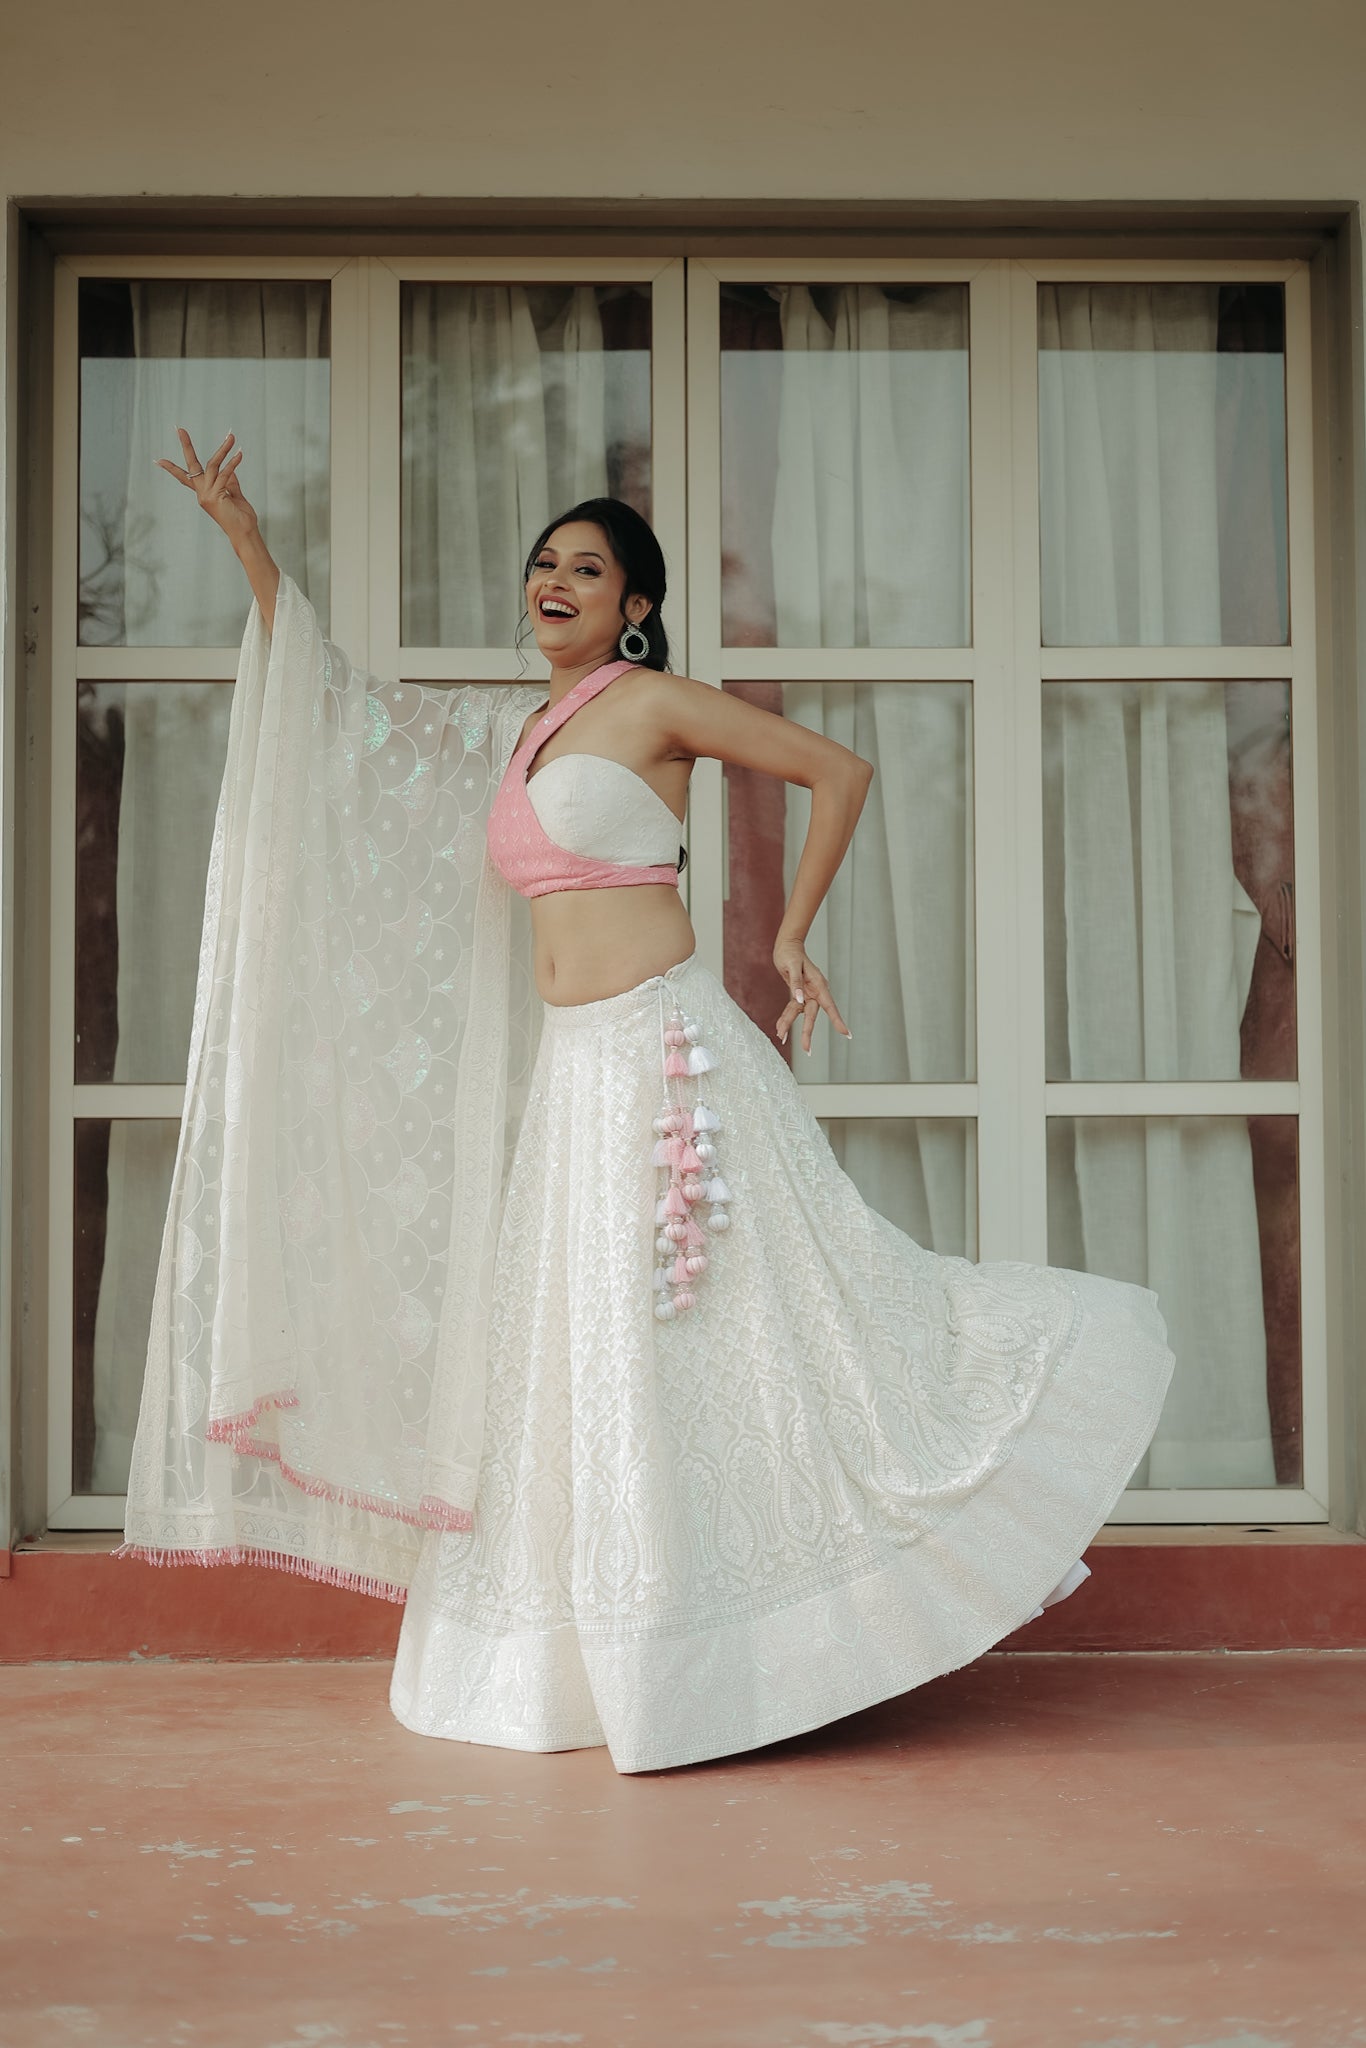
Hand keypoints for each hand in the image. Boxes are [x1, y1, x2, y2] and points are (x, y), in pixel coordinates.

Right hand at [156, 427, 258, 548]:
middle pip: (191, 466)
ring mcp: (207, 495)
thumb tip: (229, 465)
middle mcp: (202, 493)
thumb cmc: (241, 517)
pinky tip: (239, 454)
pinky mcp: (215, 496)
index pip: (185, 478)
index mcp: (204, 492)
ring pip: (212, 465)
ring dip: (223, 449)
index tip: (157, 461)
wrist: (245, 532)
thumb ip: (230, 481)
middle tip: (179, 429)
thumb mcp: (234, 495)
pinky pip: (224, 475)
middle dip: (185, 446)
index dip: (172, 469)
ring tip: (231, 436)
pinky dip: (232, 463)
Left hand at [772, 936, 850, 1053]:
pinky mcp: (798, 994)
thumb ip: (796, 984)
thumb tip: (799, 1000)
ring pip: (799, 1013)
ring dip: (789, 1024)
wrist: (786, 946)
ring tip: (781, 1036)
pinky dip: (785, 1018)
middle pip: (812, 1015)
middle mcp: (815, 991)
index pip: (829, 1006)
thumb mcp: (792, 966)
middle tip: (807, 1050)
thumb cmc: (790, 954)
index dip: (837, 1020)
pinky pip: (792, 1009)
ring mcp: (807, 994)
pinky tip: (779, 1028)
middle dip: (808, 1032)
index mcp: (818, 984)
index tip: (846, 1034)